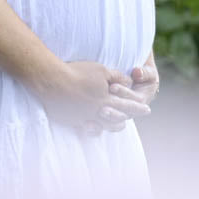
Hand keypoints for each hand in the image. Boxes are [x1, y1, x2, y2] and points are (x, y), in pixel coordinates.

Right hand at [33, 60, 150, 133]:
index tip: (147, 109)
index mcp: (106, 100)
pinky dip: (93, 128)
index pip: (126, 105)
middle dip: (126, 118)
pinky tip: (94, 127)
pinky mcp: (71, 120)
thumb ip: (117, 77)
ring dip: (111, 125)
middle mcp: (96, 112)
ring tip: (118, 125)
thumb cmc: (77, 73)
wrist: (51, 81)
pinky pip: (85, 127)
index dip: (137, 107)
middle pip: (116, 119)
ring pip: (102, 126)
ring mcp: (83, 118)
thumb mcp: (101, 70)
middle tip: (132, 120)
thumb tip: (129, 81)